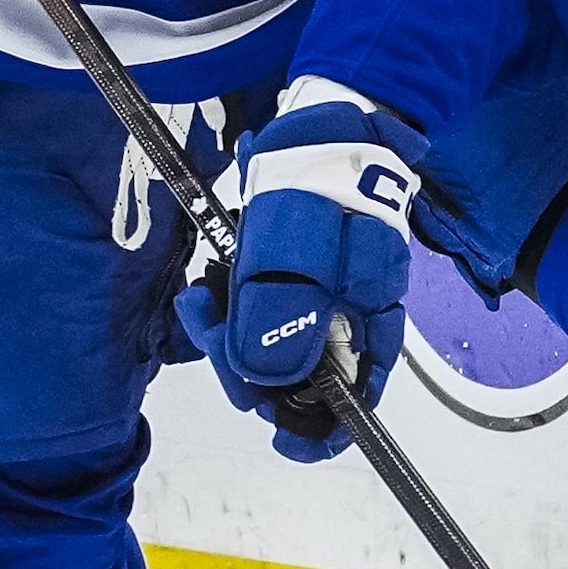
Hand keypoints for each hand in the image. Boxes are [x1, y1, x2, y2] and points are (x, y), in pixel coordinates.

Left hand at [172, 87, 424, 463]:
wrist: (317, 126)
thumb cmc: (317, 191)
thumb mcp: (296, 258)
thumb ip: (283, 322)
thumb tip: (269, 384)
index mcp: (368, 326)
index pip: (352, 402)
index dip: (317, 430)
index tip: (283, 442)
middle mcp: (347, 323)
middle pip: (297, 382)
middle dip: (246, 370)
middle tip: (209, 324)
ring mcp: (317, 303)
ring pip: (269, 352)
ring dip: (226, 340)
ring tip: (199, 301)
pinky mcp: (288, 283)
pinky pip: (256, 320)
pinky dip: (226, 315)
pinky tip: (202, 296)